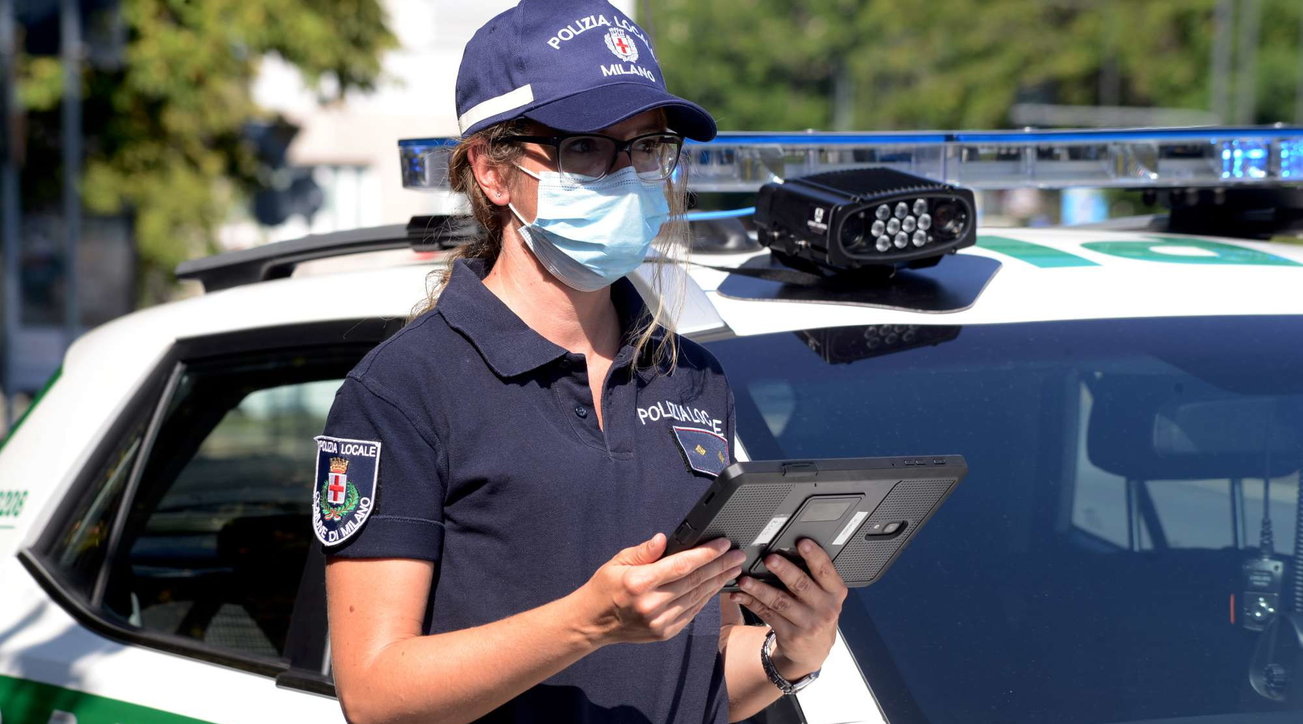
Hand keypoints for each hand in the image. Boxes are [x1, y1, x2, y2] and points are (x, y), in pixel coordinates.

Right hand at [578, 534, 745, 645]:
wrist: (592, 623)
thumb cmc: (605, 587)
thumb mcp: (618, 561)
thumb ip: (644, 551)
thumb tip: (665, 538)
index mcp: (639, 582)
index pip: (681, 565)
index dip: (706, 554)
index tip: (724, 544)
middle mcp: (652, 604)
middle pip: (695, 581)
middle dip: (720, 566)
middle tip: (738, 555)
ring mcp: (660, 621)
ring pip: (698, 597)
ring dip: (718, 582)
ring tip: (733, 569)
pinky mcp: (665, 632)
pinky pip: (692, 612)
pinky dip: (706, 598)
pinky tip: (716, 586)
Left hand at [729, 539, 846, 677]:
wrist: (815, 650)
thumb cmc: (818, 613)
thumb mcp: (826, 596)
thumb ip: (814, 577)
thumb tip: (788, 549)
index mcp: (835, 592)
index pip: (826, 571)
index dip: (815, 556)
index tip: (802, 542)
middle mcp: (824, 608)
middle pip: (801, 585)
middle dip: (784, 570)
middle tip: (769, 558)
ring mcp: (807, 623)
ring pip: (780, 602)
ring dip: (760, 589)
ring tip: (745, 580)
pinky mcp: (790, 634)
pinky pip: (767, 614)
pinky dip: (751, 603)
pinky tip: (740, 595)